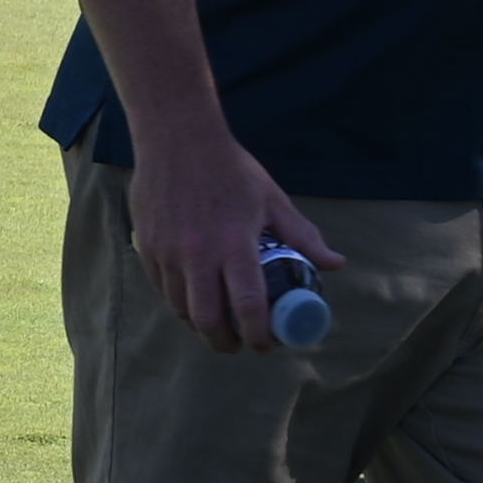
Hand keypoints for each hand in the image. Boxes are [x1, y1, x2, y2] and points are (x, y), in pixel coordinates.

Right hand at [121, 120, 332, 358]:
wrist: (176, 138)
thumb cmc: (230, 168)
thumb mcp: (272, 199)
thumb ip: (302, 235)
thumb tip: (335, 264)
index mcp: (234, 243)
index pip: (248, 306)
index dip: (259, 334)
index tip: (267, 344)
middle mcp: (198, 254)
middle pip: (209, 320)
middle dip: (227, 343)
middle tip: (240, 344)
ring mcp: (168, 252)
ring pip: (182, 309)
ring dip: (202, 325)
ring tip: (218, 326)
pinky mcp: (148, 247)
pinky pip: (163, 289)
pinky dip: (180, 303)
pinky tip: (193, 301)